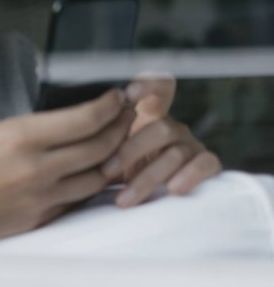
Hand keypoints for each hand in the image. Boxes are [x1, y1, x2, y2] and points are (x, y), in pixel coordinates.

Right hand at [0, 90, 134, 247]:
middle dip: (120, 127)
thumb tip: (56, 130)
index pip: (84, 120)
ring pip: (96, 178)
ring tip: (118, 143)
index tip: (118, 97)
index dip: (109, 107)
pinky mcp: (37, 219)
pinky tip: (92, 173)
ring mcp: (40, 197)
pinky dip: (89, 184)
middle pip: (100, 147)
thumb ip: (25, 131)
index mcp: (21, 137)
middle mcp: (37, 168)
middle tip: (128, 115)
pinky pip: (76, 200)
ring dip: (113, 158)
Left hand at [100, 74, 221, 207]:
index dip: (149, 85)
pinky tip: (173, 189)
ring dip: (147, 178)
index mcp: (150, 114)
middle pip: (159, 129)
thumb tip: (78, 135)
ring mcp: (191, 145)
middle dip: (130, 151)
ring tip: (124, 198)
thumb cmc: (120, 172)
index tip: (128, 93)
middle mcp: (173, 127)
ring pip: (175, 153)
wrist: (145, 201)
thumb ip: (101, 140)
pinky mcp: (207, 165)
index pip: (158, 87)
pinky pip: (206, 164)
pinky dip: (190, 175)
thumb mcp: (107, 154)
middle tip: (106, 172)